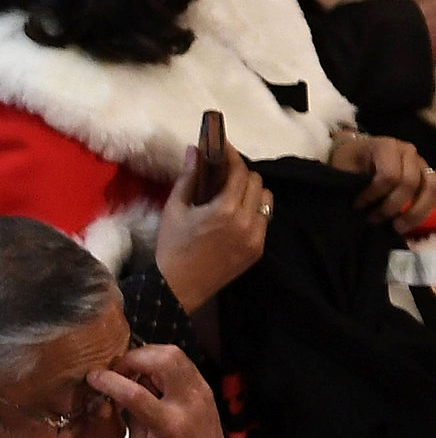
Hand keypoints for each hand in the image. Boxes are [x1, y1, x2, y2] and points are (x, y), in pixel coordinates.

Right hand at [82, 344, 245, 437]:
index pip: (134, 391)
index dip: (108, 380)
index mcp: (169, 425)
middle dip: (133, 358)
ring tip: (134, 376)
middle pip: (161, 358)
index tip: (93, 377)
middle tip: (119, 372)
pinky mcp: (205, 390)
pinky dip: (161, 364)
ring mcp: (201, 393)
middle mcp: (189, 403)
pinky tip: (151, 381)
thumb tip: (117, 395)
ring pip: (174, 353)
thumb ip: (130, 418)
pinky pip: (181, 363)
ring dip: (148, 358)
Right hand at [155, 145, 269, 311]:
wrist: (177, 288)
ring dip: (253, 192)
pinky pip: (264, 220)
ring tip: (234, 196)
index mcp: (224, 209)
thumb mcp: (174, 210)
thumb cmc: (171, 247)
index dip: (232, 156)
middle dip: (241, 174)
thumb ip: (188, 178)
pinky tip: (237, 217)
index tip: (223, 148)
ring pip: (266, 200)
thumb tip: (194, 150)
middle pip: (256, 182)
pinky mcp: (258, 249)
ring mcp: (256, 237)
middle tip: (224, 175)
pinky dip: (253, 212)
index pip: (239, 171)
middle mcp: (246, 221)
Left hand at [333, 128, 435, 230]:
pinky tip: (409, 223)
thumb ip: (352, 183)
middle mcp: (408, 151)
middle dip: (391, 207)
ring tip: (398, 228)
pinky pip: (434, 192)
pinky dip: (424, 209)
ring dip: (415, 212)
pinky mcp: (426, 173)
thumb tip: (359, 208)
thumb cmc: (347, 162)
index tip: (357, 206)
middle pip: (410, 183)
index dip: (373, 195)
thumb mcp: (342, 168)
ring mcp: (420, 162)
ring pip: (430, 187)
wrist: (355, 153)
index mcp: (386, 146)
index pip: (389, 176)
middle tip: (373, 220)